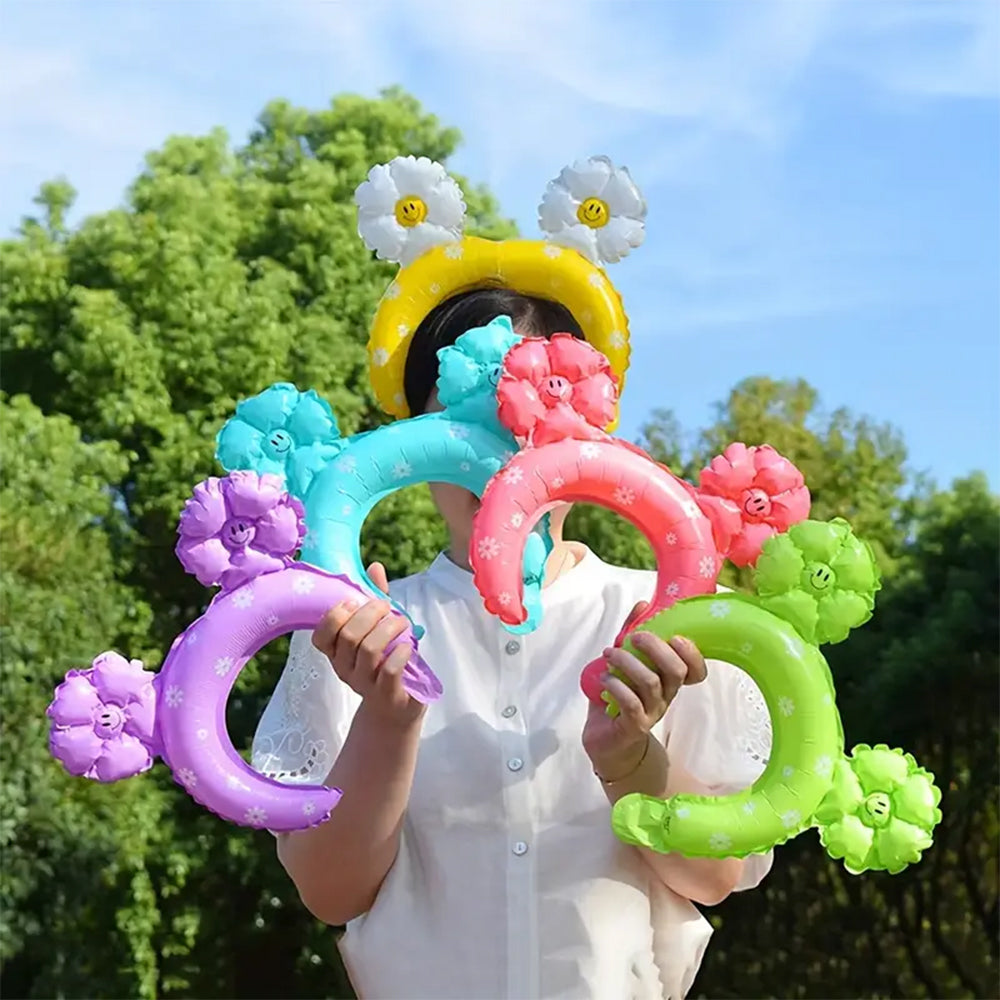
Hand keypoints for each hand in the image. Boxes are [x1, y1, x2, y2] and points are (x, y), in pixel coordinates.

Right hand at [312, 562, 424, 727]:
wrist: (396, 709)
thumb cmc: (386, 663)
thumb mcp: (379, 630)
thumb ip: (375, 600)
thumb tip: (375, 567)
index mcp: (337, 654)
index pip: (321, 636)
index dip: (335, 615)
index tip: (354, 601)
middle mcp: (345, 670)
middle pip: (349, 636)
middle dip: (370, 613)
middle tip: (388, 607)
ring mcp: (364, 684)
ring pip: (369, 649)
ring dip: (389, 628)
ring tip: (403, 622)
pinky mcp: (387, 695)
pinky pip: (389, 670)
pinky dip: (400, 652)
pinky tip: (409, 647)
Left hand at [582, 600, 707, 781]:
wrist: (606, 741)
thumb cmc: (618, 697)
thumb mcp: (625, 663)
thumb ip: (631, 634)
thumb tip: (642, 605)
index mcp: (669, 681)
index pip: (696, 670)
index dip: (693, 653)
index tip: (675, 635)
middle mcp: (666, 697)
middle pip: (676, 671)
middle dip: (657, 648)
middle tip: (636, 637)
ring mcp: (652, 712)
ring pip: (651, 683)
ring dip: (628, 662)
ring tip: (610, 653)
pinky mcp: (634, 726)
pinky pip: (631, 703)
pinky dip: (617, 685)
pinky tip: (605, 677)